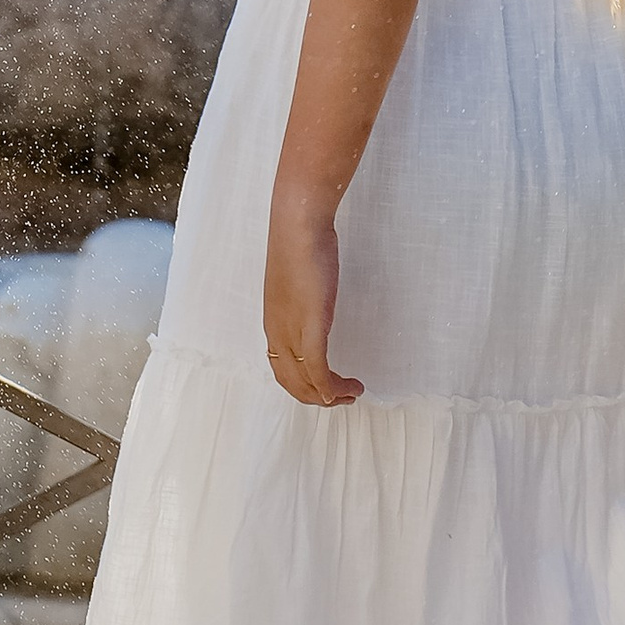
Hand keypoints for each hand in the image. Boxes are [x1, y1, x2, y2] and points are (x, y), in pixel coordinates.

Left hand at [264, 187, 359, 405]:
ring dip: (328, 396)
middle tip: (342, 398)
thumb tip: (312, 300)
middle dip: (317, 398)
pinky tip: (347, 388)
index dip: (304, 387)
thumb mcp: (296, 278)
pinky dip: (332, 388)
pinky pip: (319, 370)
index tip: (326, 387)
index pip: (282, 371)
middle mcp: (278, 333)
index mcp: (273, 324)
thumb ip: (302, 296)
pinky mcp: (311, 325)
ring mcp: (293, 332)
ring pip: (305, 383)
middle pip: (292, 383)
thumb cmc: (299, 243)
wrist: (298, 225)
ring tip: (351, 393)